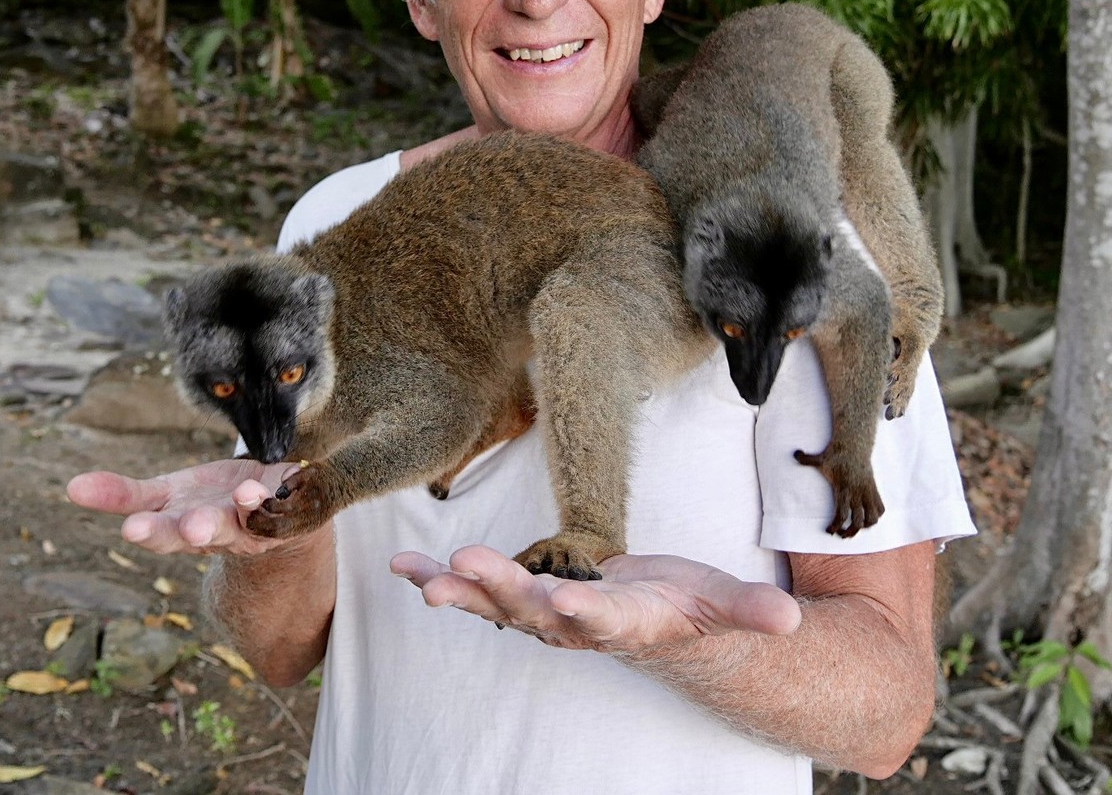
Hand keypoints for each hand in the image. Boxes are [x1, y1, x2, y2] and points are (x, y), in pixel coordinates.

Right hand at [67, 459, 308, 556]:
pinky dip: (284, 491)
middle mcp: (221, 530)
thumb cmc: (208, 501)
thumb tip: (70, 487)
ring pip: (250, 518)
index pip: (164, 533)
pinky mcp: (287, 503)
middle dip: (198, 530)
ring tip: (243, 497)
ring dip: (246, 509)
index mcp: (184, 527)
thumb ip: (122, 495)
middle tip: (191, 528)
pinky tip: (276, 482)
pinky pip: (288, 498)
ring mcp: (256, 520)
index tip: (132, 529)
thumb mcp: (164, 497)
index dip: (152, 532)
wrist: (270, 511)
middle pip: (208, 533)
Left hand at [390, 544, 801, 652]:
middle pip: (537, 613)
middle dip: (503, 591)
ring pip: (497, 606)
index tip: (564, 601)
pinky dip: (437, 579)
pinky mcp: (522, 599)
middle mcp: (578, 627)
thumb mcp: (726, 605)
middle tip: (468, 566)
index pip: (607, 621)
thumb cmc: (690, 609)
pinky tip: (400, 566)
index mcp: (628, 623)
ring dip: (460, 592)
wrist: (658, 626)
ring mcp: (544, 616)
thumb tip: (792, 619)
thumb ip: (753, 611)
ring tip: (423, 581)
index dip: (586, 612)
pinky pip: (474, 591)